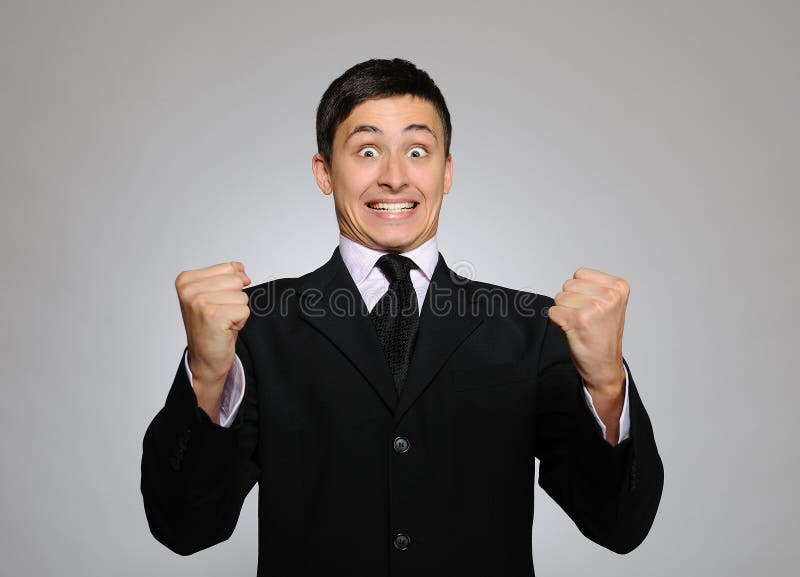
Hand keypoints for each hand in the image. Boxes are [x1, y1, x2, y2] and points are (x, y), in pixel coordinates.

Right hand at [175, 261, 250, 419]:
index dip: (231, 287)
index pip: (230, 267)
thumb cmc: (210, 328)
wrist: (205, 359)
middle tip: (220, 314)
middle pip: (237, 280)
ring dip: (237, 311)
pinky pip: (244, 310)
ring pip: (242, 296)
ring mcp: (199, 302)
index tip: (217, 302)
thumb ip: (228, 276)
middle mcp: (189, 290)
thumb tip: (244, 274)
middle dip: (235, 299)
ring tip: (222, 321)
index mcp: (186, 280)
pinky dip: (240, 322)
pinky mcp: (213, 316)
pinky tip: (225, 329)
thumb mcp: (214, 295)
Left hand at [547, 267, 628, 396]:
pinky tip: (574, 331)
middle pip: (568, 285)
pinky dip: (558, 323)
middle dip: (571, 301)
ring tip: (581, 325)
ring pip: (559, 298)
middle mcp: (609, 295)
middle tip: (586, 319)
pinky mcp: (579, 320)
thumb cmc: (604, 336)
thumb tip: (572, 279)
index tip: (593, 307)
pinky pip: (553, 312)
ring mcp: (595, 307)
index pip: (580, 274)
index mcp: (619, 287)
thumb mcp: (610, 304)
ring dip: (565, 312)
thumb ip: (594, 287)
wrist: (605, 366)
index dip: (580, 291)